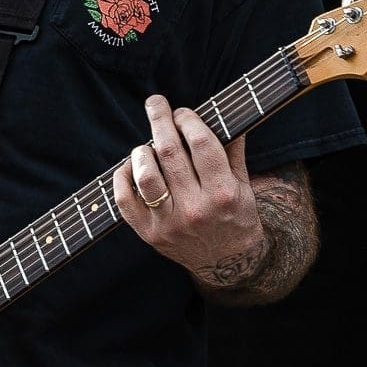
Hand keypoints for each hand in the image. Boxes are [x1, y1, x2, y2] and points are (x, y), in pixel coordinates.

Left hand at [112, 94, 268, 291]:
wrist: (228, 263)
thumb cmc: (236, 216)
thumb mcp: (244, 185)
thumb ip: (232, 150)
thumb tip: (224, 113)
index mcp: (223, 193)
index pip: (201, 143)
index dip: (188, 120)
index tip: (182, 112)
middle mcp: (196, 209)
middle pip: (170, 152)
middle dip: (160, 120)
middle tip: (155, 103)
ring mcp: (170, 224)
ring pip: (146, 175)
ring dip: (142, 151)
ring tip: (147, 145)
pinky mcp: (150, 235)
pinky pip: (125, 201)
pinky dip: (122, 177)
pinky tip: (130, 166)